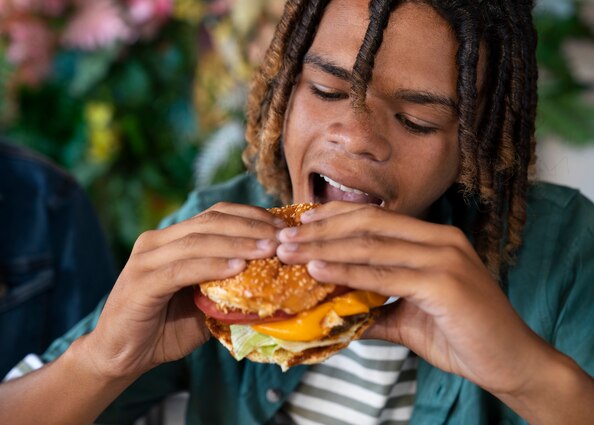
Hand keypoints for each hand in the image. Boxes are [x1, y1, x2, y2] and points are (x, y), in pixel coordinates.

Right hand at [83, 203, 284, 379]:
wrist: (122, 356)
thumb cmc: (166, 328)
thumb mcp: (204, 302)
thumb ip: (228, 285)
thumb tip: (273, 277)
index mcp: (171, 239)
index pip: (216, 215)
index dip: (251, 216)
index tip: (283, 226)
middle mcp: (156, 241)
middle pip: (210, 222)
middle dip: (251, 226)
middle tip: (283, 236)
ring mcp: (145, 260)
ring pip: (198, 241)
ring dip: (238, 243)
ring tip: (268, 249)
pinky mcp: (140, 283)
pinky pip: (181, 269)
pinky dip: (211, 266)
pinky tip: (237, 268)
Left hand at [275, 201, 551, 396]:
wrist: (512, 362)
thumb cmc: (463, 336)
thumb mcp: (409, 316)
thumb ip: (374, 307)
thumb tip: (335, 309)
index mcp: (433, 239)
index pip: (373, 219)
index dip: (333, 218)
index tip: (299, 225)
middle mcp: (440, 239)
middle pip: (366, 225)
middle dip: (319, 231)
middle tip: (282, 237)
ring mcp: (444, 258)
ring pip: (370, 246)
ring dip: (323, 248)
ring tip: (289, 252)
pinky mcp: (445, 283)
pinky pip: (384, 275)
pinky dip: (348, 272)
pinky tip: (319, 270)